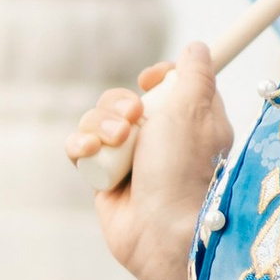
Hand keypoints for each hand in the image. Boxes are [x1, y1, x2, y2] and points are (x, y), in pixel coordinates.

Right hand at [68, 42, 230, 279]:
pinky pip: (82, 147)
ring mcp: (131, 161)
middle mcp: (161, 140)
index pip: (171, 86)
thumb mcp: (196, 109)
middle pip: (126, 99)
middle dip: (120, 102)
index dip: (159, 78)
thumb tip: (198, 47)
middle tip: (134, 118)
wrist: (164, 232)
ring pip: (98, 120)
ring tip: (116, 142)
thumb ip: (196, 73)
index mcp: (191, 122)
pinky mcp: (103, 179)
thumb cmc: (186, 171)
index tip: (151, 80)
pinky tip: (92, 151)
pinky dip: (82, 144)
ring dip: (101, 123)